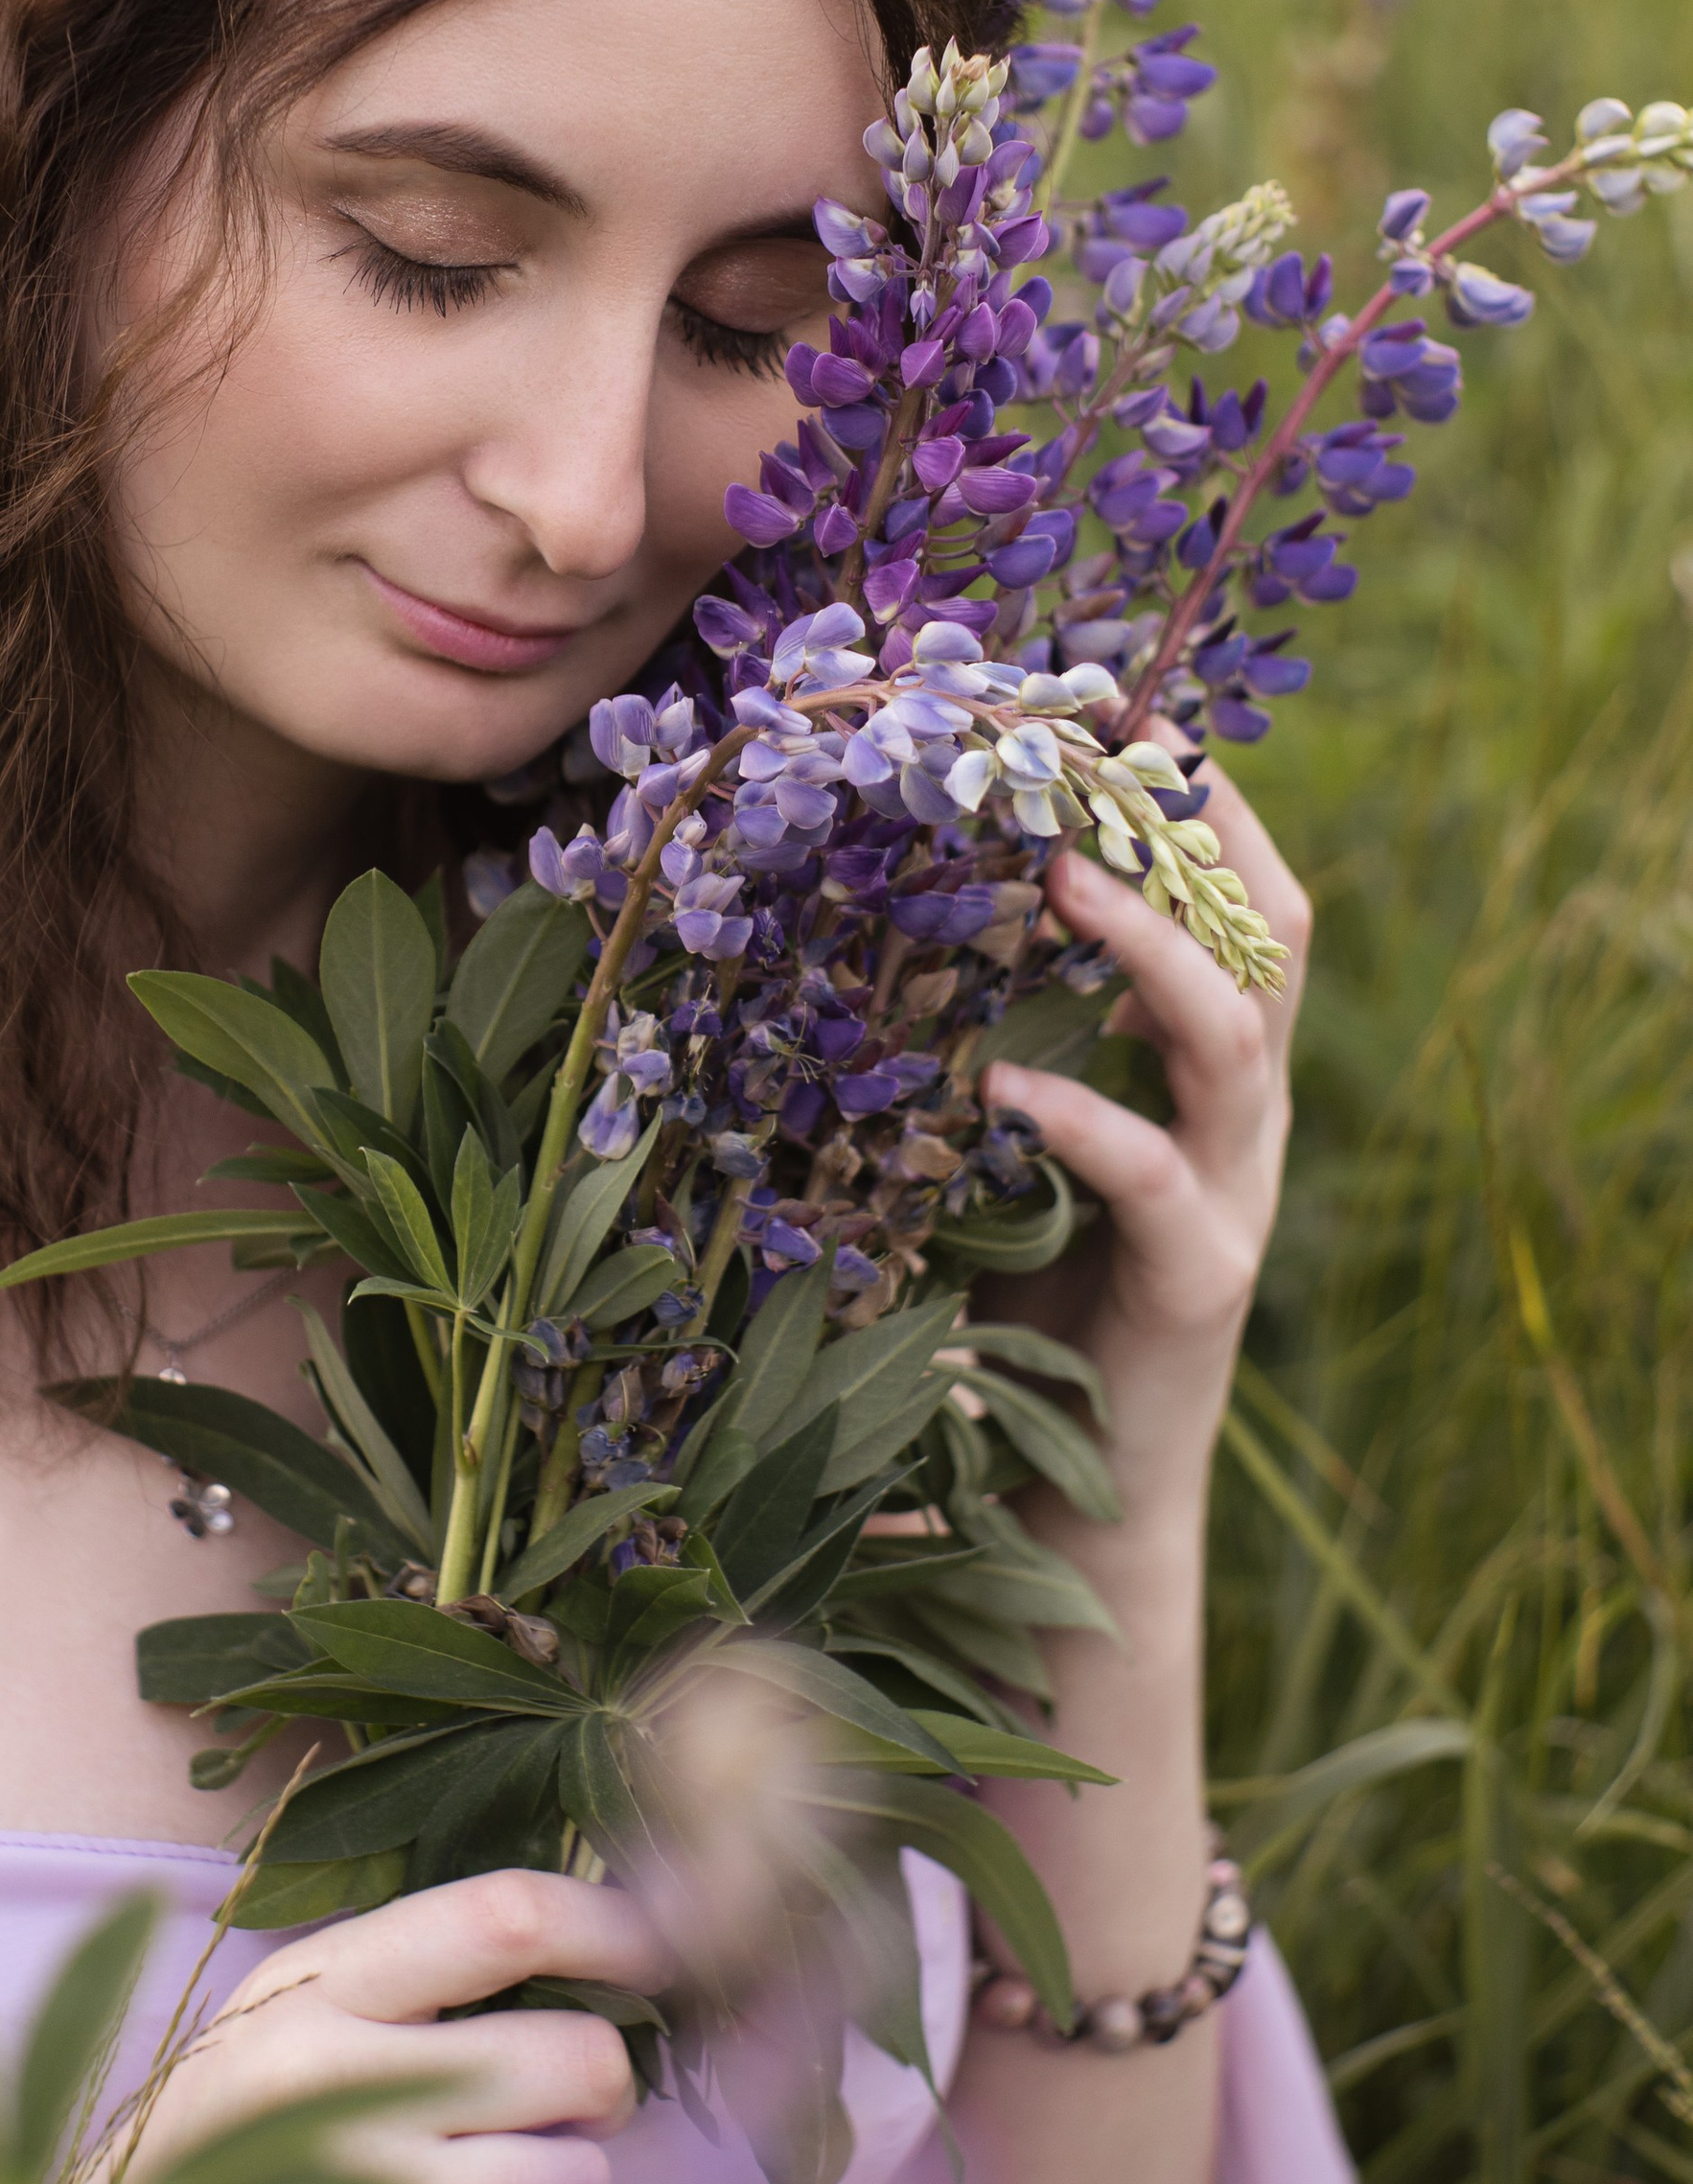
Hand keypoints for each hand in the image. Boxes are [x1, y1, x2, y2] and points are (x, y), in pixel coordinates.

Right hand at [50, 1870, 668, 2183]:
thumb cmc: (212, 2164)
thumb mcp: (275, 2032)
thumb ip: (398, 1987)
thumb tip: (572, 1947)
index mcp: (311, 1987)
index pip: (502, 1915)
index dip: (613, 1924)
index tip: (659, 1954)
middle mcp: (329, 2080)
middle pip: (570, 2056)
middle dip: (601, 2091)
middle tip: (567, 2111)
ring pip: (570, 2183)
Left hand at [981, 754, 1310, 1519]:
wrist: (1079, 1484)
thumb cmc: (1028, 1288)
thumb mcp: (1018, 1130)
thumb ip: (1006, 1027)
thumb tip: (912, 893)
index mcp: (1209, 1063)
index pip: (1239, 897)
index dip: (1198, 799)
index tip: (1126, 699)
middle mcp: (1242, 1112)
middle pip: (1271, 936)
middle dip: (1201, 833)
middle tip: (1104, 753)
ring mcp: (1233, 1192)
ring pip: (1233, 1037)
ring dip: (1151, 945)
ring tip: (1063, 878)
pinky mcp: (1199, 1278)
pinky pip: (1154, 1177)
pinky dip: (1083, 1116)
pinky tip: (1004, 1088)